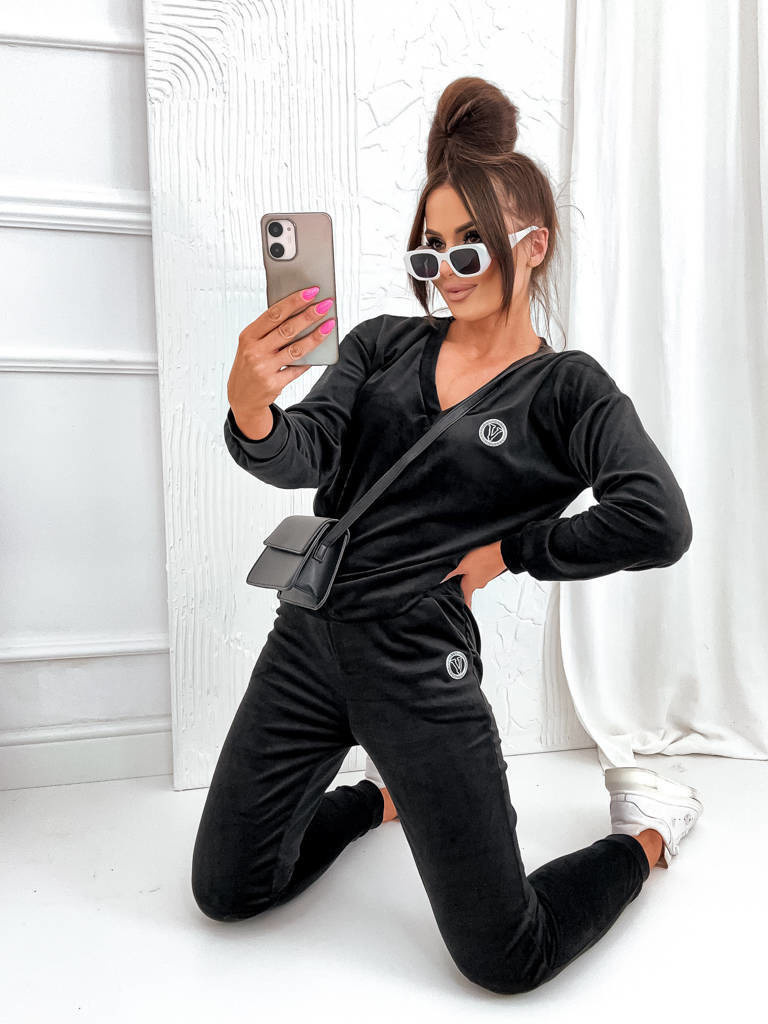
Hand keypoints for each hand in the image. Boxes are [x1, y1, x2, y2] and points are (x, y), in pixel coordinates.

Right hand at [227, 285, 335, 429]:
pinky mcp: (274, 384)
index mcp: (248, 336)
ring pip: (296, 349)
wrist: (242, 398)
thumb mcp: (251, 345)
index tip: (311, 292)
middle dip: (309, 315)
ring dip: (315, 336)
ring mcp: (264, 369)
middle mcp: (254, 351)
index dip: (294, 301)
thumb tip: (299, 313)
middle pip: (287, 329)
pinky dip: (309, 359)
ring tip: (329, 325)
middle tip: (326, 305)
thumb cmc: (249, 365)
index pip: (274, 314)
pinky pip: (297, 369)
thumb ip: (269, 331)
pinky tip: (320, 350)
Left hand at [439, 541, 506, 609]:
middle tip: (459, 579)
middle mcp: (479, 584)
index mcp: (470, 585)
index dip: (464, 605)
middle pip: (469, 587)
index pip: (466, 600)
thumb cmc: (483, 559)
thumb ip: (452, 572)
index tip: (464, 611)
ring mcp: (486, 577)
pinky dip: (478, 568)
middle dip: (464, 584)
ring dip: (471, 574)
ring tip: (466, 566)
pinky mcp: (490, 571)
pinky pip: (482, 572)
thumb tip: (443, 580)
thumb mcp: (462, 565)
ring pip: (476, 578)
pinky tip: (476, 561)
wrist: (502, 552)